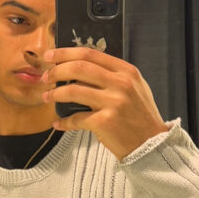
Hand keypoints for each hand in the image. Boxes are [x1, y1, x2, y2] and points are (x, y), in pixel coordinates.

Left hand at [42, 47, 170, 159]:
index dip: (66, 53)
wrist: (152, 145)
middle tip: (46, 77)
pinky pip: (76, 118)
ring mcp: (113, 103)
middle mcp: (121, 84)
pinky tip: (58, 123)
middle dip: (56, 70)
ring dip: (55, 94)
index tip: (50, 55)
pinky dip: (64, 122)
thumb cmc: (140, 116)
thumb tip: (80, 66)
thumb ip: (113, 75)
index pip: (90, 54)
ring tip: (47, 97)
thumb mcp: (135, 87)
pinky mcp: (105, 122)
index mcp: (126, 71)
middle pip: (79, 68)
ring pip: (73, 90)